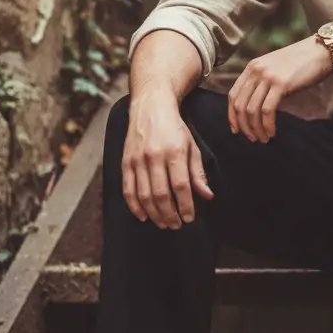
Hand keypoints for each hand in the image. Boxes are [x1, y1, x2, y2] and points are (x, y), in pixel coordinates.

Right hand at [121, 92, 213, 228]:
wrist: (150, 107)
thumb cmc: (174, 128)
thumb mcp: (191, 146)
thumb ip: (197, 173)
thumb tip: (207, 196)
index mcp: (174, 151)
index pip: (181, 186)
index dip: (185, 205)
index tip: (189, 218)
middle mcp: (154, 156)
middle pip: (161, 194)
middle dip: (170, 214)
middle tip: (176, 225)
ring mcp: (137, 160)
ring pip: (144, 195)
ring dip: (154, 214)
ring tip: (164, 223)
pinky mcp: (125, 162)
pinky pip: (128, 190)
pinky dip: (134, 206)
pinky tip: (143, 216)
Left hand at [228, 35, 332, 142]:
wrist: (320, 52)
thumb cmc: (300, 63)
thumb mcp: (274, 68)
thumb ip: (262, 82)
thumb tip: (255, 106)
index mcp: (251, 67)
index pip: (232, 95)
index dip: (232, 116)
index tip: (236, 130)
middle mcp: (256, 71)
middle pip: (240, 105)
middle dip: (244, 126)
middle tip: (252, 138)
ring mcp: (267, 77)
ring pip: (252, 110)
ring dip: (256, 129)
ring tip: (264, 139)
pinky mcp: (280, 84)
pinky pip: (267, 111)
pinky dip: (268, 125)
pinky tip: (272, 132)